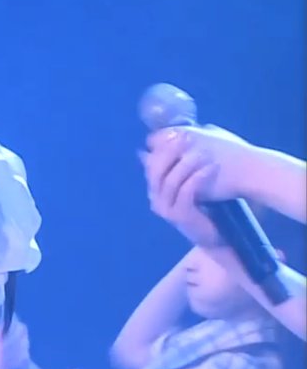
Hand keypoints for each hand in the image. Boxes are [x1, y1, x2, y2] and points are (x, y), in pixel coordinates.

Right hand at [141, 126, 251, 246]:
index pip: (151, 163)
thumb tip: (179, 140)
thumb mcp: (192, 183)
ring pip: (171, 180)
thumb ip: (183, 166)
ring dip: (187, 164)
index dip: (164, 146)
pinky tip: (211, 169)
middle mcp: (155, 199)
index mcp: (155, 190)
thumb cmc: (206, 209)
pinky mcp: (180, 216)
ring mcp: (166, 209)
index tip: (180, 132)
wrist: (217, 237)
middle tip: (188, 138)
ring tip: (204, 153)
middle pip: (156, 170)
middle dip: (172, 152)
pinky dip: (198, 178)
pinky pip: (186, 192)